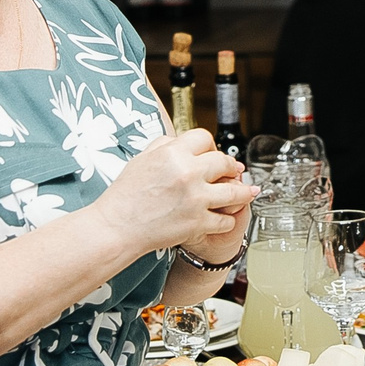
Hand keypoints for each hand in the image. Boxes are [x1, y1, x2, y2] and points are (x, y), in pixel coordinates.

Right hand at [97, 130, 255, 258]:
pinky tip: (225, 216)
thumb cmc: (125, 196)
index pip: (205, 138)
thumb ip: (165, 145)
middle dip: (231, 166)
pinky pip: (226, 219)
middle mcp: (188, 173)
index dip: (210, 145)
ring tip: (248, 192)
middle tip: (235, 171)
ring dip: (243, 192)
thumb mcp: (142, 159)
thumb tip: (183, 141)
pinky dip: (227, 219)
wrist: (116, 228)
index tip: (212, 153)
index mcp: (173, 153)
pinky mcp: (198, 223)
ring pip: (234, 191)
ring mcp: (196, 199)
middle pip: (224, 162)